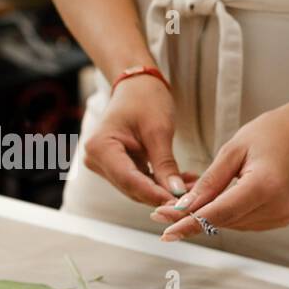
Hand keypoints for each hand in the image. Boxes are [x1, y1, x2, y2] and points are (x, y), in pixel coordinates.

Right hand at [83, 74, 194, 205]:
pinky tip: (181, 182)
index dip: (154, 194)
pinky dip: (159, 183)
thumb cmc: (144, 98)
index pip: (129, 180)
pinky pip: (138, 181)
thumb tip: (176, 193)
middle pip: (131, 187)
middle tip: (191, 199)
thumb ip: (165, 165)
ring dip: (163, 190)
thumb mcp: (158, 131)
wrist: (136, 85)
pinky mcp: (115, 167)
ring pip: (136, 188)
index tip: (179, 203)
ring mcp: (104, 164)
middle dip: (161, 194)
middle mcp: (96, 159)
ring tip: (192, 189)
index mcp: (100, 147)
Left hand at [151, 102, 288, 240]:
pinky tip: (213, 201)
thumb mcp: (234, 150)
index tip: (166, 232)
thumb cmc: (274, 132)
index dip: (189, 224)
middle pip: (223, 221)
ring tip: (186, 200)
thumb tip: (184, 208)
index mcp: (265, 187)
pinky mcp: (281, 218)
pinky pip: (244, 221)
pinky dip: (226, 213)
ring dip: (208, 215)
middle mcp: (276, 207)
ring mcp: (282, 216)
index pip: (219, 214)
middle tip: (164, 210)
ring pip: (231, 224)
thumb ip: (209, 182)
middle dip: (193, 217)